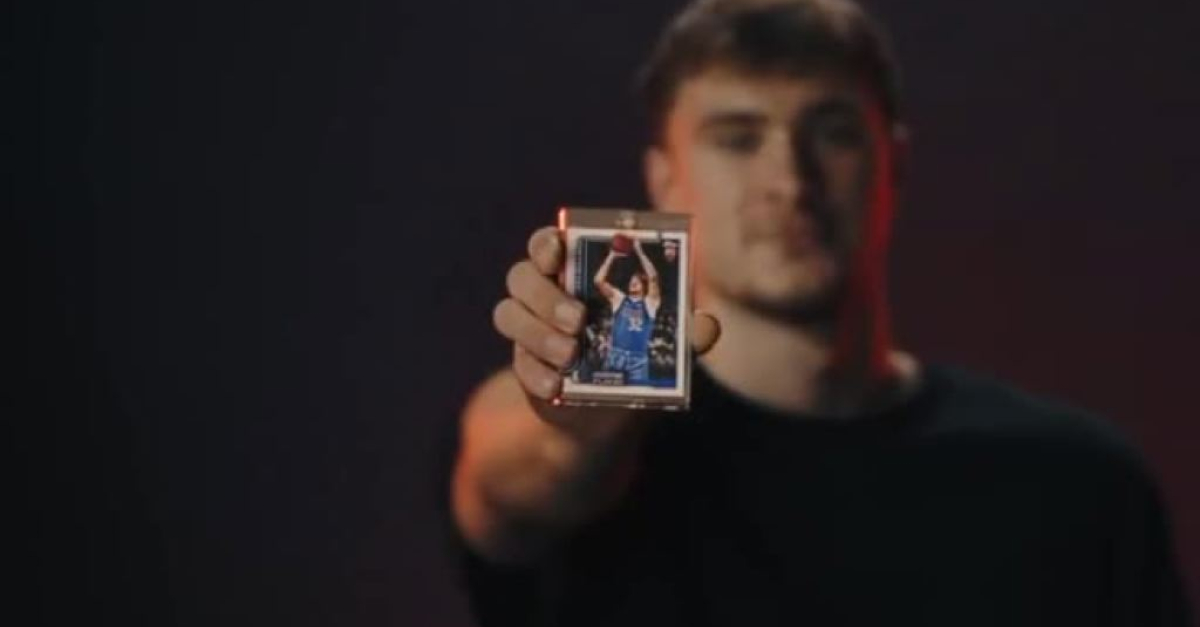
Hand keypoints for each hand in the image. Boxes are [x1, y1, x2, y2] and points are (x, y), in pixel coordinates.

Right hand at [492, 227, 720, 404]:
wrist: (613, 407)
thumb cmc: (639, 349)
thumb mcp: (666, 338)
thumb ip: (685, 328)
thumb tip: (708, 326)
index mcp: (574, 271)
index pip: (546, 243)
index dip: (546, 243)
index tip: (558, 252)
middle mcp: (543, 293)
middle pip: (521, 276)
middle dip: (546, 295)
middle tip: (578, 318)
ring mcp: (528, 329)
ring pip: (507, 314)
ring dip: (537, 334)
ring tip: (570, 355)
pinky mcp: (524, 365)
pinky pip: (517, 364)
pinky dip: (535, 374)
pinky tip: (556, 387)